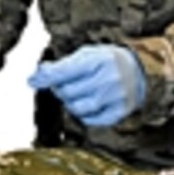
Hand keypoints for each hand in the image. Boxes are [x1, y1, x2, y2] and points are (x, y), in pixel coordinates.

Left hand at [28, 44, 145, 127]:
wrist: (141, 73)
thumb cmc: (110, 61)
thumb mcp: (88, 54)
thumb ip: (64, 64)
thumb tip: (39, 74)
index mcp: (100, 59)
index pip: (65, 71)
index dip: (45, 77)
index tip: (32, 80)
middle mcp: (108, 79)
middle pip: (68, 92)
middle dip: (59, 88)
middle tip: (62, 83)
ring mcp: (115, 98)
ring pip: (77, 108)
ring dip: (70, 102)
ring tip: (75, 93)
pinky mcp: (118, 113)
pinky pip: (90, 120)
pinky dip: (83, 113)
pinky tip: (87, 102)